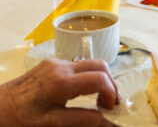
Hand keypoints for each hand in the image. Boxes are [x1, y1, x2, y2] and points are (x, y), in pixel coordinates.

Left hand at [0, 58, 117, 125]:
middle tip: (110, 103)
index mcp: (61, 82)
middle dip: (110, 83)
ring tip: (98, 100)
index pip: (100, 79)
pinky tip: (82, 93)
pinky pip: (77, 67)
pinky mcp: (50, 64)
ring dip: (99, 80)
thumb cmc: (18, 119)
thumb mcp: (51, 124)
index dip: (111, 93)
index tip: (111, 109)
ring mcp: (55, 63)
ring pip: (90, 64)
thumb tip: (107, 122)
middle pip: (100, 65)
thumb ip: (82, 121)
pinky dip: (86, 78)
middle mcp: (60, 67)